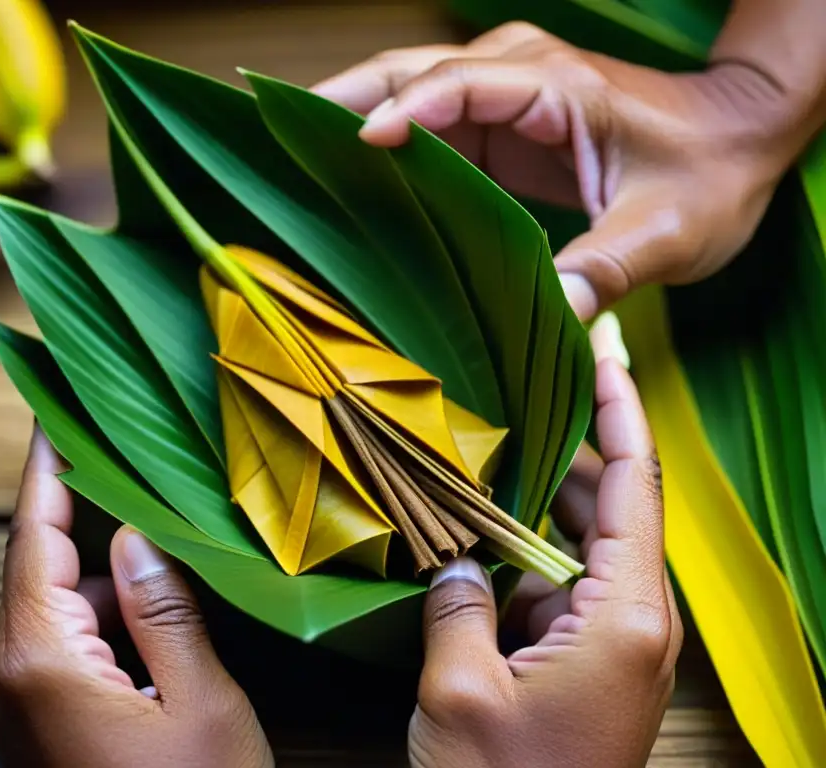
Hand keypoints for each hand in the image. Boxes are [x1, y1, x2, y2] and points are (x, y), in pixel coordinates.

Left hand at [0, 426, 272, 767]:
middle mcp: (9, 680)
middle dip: (94, 519)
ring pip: (58, 605)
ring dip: (109, 580)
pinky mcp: (36, 721)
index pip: (35, 536)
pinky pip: (63, 643)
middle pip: (44, 566)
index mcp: (41, 663)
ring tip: (172, 560)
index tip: (55, 411)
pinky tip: (158, 622)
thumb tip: (137, 536)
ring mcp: (16, 704)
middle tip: (138, 466)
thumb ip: (165, 611)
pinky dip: (105, 618)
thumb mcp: (199, 700)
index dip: (48, 468)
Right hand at [312, 23, 815, 320]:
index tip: (359, 143)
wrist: (734, 141)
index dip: (407, 108)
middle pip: (412, 69)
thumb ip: (604, 270)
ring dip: (351, 114)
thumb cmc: (708, 177)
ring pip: (408, 88)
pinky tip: (347, 177)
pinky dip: (383, 144)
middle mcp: (522, 76)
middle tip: (277, 129)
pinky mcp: (501, 124)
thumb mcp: (664, 232)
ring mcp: (506, 95)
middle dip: (344, 96)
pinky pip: (427, 122)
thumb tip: (547, 320)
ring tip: (290, 153)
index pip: (462, 82)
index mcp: (558, 88)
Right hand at [407, 323, 682, 767]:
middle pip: (607, 509)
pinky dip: (521, 559)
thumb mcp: (462, 689)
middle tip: (515, 402)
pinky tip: (475, 539)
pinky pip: (558, 588)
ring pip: (578, 548)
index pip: (633, 488)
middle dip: (561, 455)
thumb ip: (458, 603)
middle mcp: (634, 623)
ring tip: (485, 463)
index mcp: (624, 618)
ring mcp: (613, 645)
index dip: (621, 415)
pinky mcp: (588, 664)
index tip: (605, 357)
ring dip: (535, 510)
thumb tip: (454, 555)